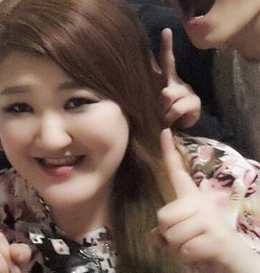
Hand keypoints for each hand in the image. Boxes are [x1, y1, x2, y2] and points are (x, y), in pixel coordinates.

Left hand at [152, 129, 258, 271]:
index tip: (163, 131)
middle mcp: (201, 203)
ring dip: (178, 249)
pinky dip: (188, 258)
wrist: (237, 262)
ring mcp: (209, 218)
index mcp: (193, 198)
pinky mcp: (215, 237)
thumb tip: (153, 238)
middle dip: (168, 236)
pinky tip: (201, 255)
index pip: (176, 172)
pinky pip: (184, 249)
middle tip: (187, 240)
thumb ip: (167, 232)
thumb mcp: (184, 235)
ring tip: (195, 247)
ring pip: (171, 235)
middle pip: (163, 217)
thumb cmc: (206, 244)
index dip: (168, 151)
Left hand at [160, 28, 200, 128]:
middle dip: (160, 83)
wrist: (177, 126)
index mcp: (164, 77)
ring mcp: (186, 90)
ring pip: (168, 94)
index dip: (166, 44)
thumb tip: (157, 93)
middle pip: (167, 71)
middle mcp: (176, 81)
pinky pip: (176, 108)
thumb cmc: (160, 111)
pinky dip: (170, 116)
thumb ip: (147, 92)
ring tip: (163, 115)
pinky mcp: (195, 102)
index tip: (166, 30)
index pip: (166, 59)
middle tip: (157, 102)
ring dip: (162, 109)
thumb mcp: (151, 100)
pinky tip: (172, 120)